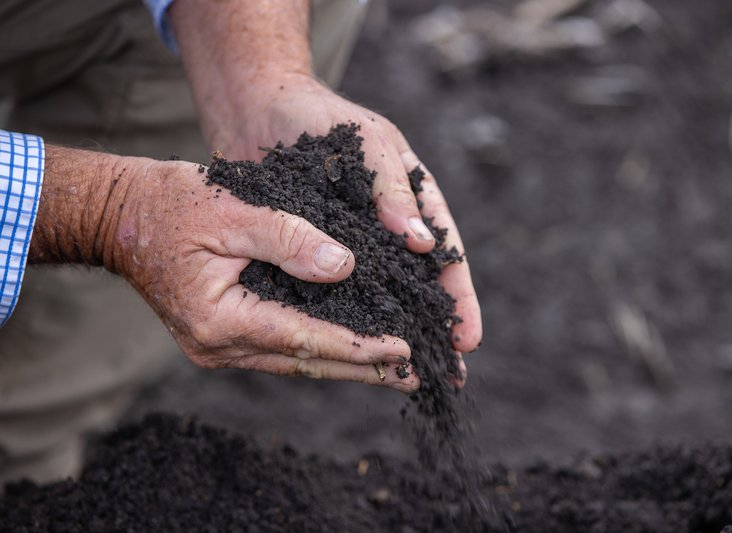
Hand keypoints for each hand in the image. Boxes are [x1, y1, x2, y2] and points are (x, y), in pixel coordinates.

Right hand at [30, 147, 418, 391]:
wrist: (118, 216)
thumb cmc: (171, 204)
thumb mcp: (233, 210)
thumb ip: (289, 238)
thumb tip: (343, 266)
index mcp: (219, 318)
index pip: (306, 338)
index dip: (359, 345)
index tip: (406, 349)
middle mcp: (218, 346)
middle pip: (307, 361)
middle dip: (364, 368)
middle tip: (417, 375)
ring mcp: (217, 348)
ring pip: (296, 362)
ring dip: (347, 364)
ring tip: (396, 371)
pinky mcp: (222, 339)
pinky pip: (281, 349)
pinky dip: (320, 349)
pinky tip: (352, 351)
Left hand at [211, 74, 482, 360]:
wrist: (255, 109)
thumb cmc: (319, 116)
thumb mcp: (367, 143)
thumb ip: (394, 189)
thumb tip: (424, 245)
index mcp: (410, 202)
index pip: (445, 255)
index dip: (458, 298)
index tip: (469, 339)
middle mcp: (383, 231)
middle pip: (416, 288)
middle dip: (433, 330)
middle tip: (448, 376)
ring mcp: (346, 245)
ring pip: (375, 297)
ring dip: (390, 334)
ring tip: (404, 376)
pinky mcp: (307, 254)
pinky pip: (328, 293)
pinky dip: (340, 320)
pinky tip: (345, 350)